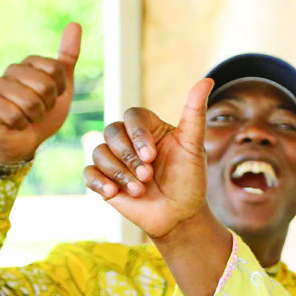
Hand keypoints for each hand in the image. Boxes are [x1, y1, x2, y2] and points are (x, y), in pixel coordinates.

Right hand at [0, 23, 81, 166]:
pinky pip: (17, 115)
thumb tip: (75, 23)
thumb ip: (68, 56)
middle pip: (45, 85)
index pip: (56, 69)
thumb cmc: (44, 111)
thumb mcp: (63, 85)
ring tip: (29, 116)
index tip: (53, 96)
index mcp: (29, 63)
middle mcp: (12, 70)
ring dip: (36, 116)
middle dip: (49, 104)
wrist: (26, 139)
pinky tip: (17, 123)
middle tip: (41, 109)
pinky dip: (23, 124)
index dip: (60, 89)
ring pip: (31, 102)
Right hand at [85, 78, 212, 240]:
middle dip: (129, 156)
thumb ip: (195, 114)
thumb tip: (206, 79)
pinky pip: (89, 173)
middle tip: (148, 176)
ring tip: (140, 189)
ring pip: (100, 153)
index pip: (132, 116)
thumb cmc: (189, 180)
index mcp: (148, 128)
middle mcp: (128, 140)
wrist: (181, 216)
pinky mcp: (104, 180)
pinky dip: (99, 181)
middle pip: (112, 132)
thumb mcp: (194, 147)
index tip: (151, 156)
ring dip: (119, 172)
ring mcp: (114, 160)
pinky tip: (113, 193)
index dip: (137, 134)